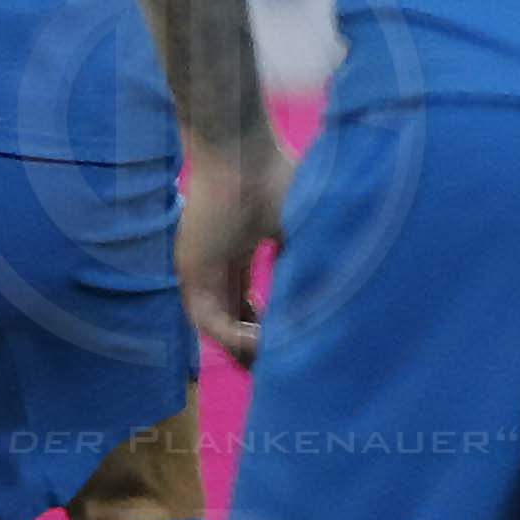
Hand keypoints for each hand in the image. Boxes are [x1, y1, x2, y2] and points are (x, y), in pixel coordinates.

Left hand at [177, 120, 290, 361]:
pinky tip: (265, 340)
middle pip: (232, 321)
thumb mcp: (298, 228)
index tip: (297, 339)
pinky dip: (236, 337)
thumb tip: (328, 300)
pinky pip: (209, 321)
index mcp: (237, 251)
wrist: (241, 152)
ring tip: (279, 358)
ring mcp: (200, 270)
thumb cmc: (275, 177)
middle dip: (257, 349)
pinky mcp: (190, 272)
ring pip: (220, 328)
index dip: (271, 326)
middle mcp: (216, 265)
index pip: (248, 302)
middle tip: (283, 367)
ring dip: (249, 348)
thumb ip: (303, 263)